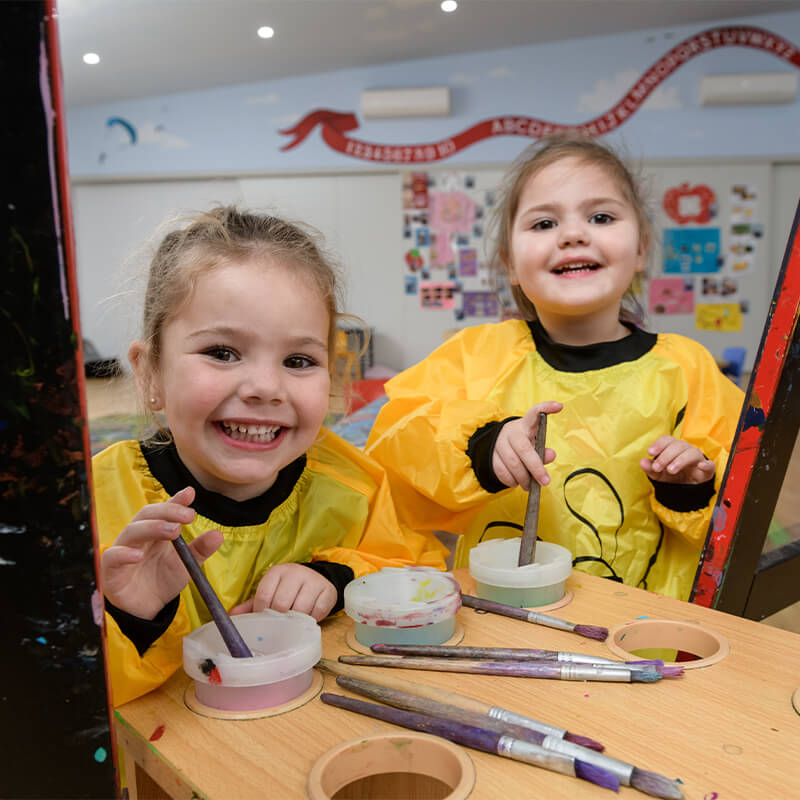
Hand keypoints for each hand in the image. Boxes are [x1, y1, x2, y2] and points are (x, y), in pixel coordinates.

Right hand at [100, 486, 222, 619]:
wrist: (146, 610)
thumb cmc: (163, 581)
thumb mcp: (186, 564)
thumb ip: (200, 549)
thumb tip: (217, 535)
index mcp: (157, 532)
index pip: (164, 510)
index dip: (176, 501)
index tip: (190, 493)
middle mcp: (139, 537)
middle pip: (147, 514)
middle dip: (168, 512)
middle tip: (188, 516)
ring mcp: (123, 551)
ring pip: (132, 531)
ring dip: (152, 527)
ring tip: (172, 531)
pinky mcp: (111, 570)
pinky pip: (112, 557)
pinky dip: (124, 554)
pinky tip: (138, 555)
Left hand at [230, 563, 336, 620]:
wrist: (316, 579)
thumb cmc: (288, 589)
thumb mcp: (271, 591)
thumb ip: (252, 604)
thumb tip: (231, 617)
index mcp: (277, 572)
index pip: (264, 594)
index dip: (261, 612)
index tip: (263, 621)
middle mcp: (295, 573)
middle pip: (281, 603)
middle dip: (278, 619)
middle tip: (278, 627)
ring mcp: (313, 581)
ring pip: (300, 609)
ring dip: (295, 621)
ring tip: (292, 624)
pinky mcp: (327, 590)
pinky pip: (317, 612)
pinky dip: (311, 620)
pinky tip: (307, 620)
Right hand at [491, 401, 561, 489]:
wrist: (496, 445)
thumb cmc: (522, 444)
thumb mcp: (534, 444)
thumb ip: (543, 451)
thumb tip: (551, 455)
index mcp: (525, 425)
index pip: (534, 413)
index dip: (545, 408)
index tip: (559, 406)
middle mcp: (511, 432)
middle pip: (524, 449)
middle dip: (536, 468)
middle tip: (545, 481)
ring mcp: (499, 444)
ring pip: (513, 464)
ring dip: (524, 478)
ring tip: (530, 485)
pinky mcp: (490, 456)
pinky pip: (502, 472)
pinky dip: (512, 481)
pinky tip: (517, 482)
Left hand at [640, 436, 715, 483]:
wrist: (687, 489)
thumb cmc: (672, 476)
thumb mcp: (658, 474)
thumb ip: (650, 468)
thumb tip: (642, 462)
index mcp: (674, 448)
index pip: (668, 440)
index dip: (659, 444)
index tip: (650, 452)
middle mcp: (686, 450)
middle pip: (678, 445)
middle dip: (665, 456)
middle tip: (657, 467)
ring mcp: (698, 459)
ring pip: (691, 453)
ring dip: (680, 460)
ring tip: (670, 470)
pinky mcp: (707, 471)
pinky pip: (710, 465)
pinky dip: (706, 465)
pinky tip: (701, 466)